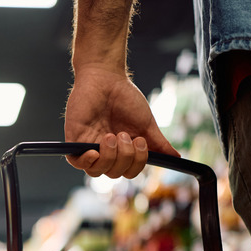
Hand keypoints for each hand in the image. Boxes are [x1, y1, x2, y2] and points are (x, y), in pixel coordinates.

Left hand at [64, 66, 179, 177]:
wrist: (106, 77)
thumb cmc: (125, 98)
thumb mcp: (146, 123)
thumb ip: (158, 143)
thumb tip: (176, 158)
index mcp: (122, 150)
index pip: (128, 171)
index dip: (136, 164)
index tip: (141, 142)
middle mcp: (106, 152)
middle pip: (114, 173)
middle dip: (125, 157)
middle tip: (125, 135)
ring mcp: (89, 146)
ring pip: (96, 171)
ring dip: (109, 158)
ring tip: (112, 136)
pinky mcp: (74, 139)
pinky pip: (76, 162)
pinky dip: (86, 161)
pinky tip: (94, 152)